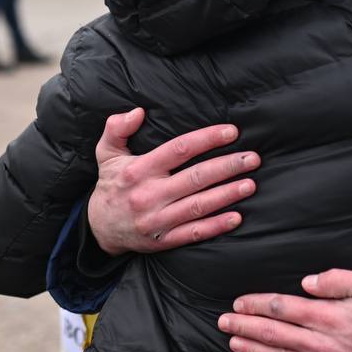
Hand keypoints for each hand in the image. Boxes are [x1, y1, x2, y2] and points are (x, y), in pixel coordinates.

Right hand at [88, 108, 258, 255]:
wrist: (99, 227)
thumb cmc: (112, 183)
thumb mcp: (107, 153)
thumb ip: (117, 128)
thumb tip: (138, 111)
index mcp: (139, 169)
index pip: (179, 149)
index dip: (207, 139)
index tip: (232, 132)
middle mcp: (149, 194)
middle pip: (195, 178)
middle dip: (227, 167)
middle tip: (252, 159)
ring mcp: (157, 219)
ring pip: (198, 206)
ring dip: (227, 195)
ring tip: (251, 184)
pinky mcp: (163, 240)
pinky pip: (193, 233)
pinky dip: (215, 226)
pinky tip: (236, 217)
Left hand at [218, 269, 351, 351]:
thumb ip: (340, 279)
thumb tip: (308, 281)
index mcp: (332, 316)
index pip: (283, 308)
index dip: (256, 304)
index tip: (239, 302)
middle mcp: (325, 345)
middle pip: (274, 334)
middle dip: (245, 326)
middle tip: (222, 321)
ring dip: (253, 349)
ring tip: (233, 341)